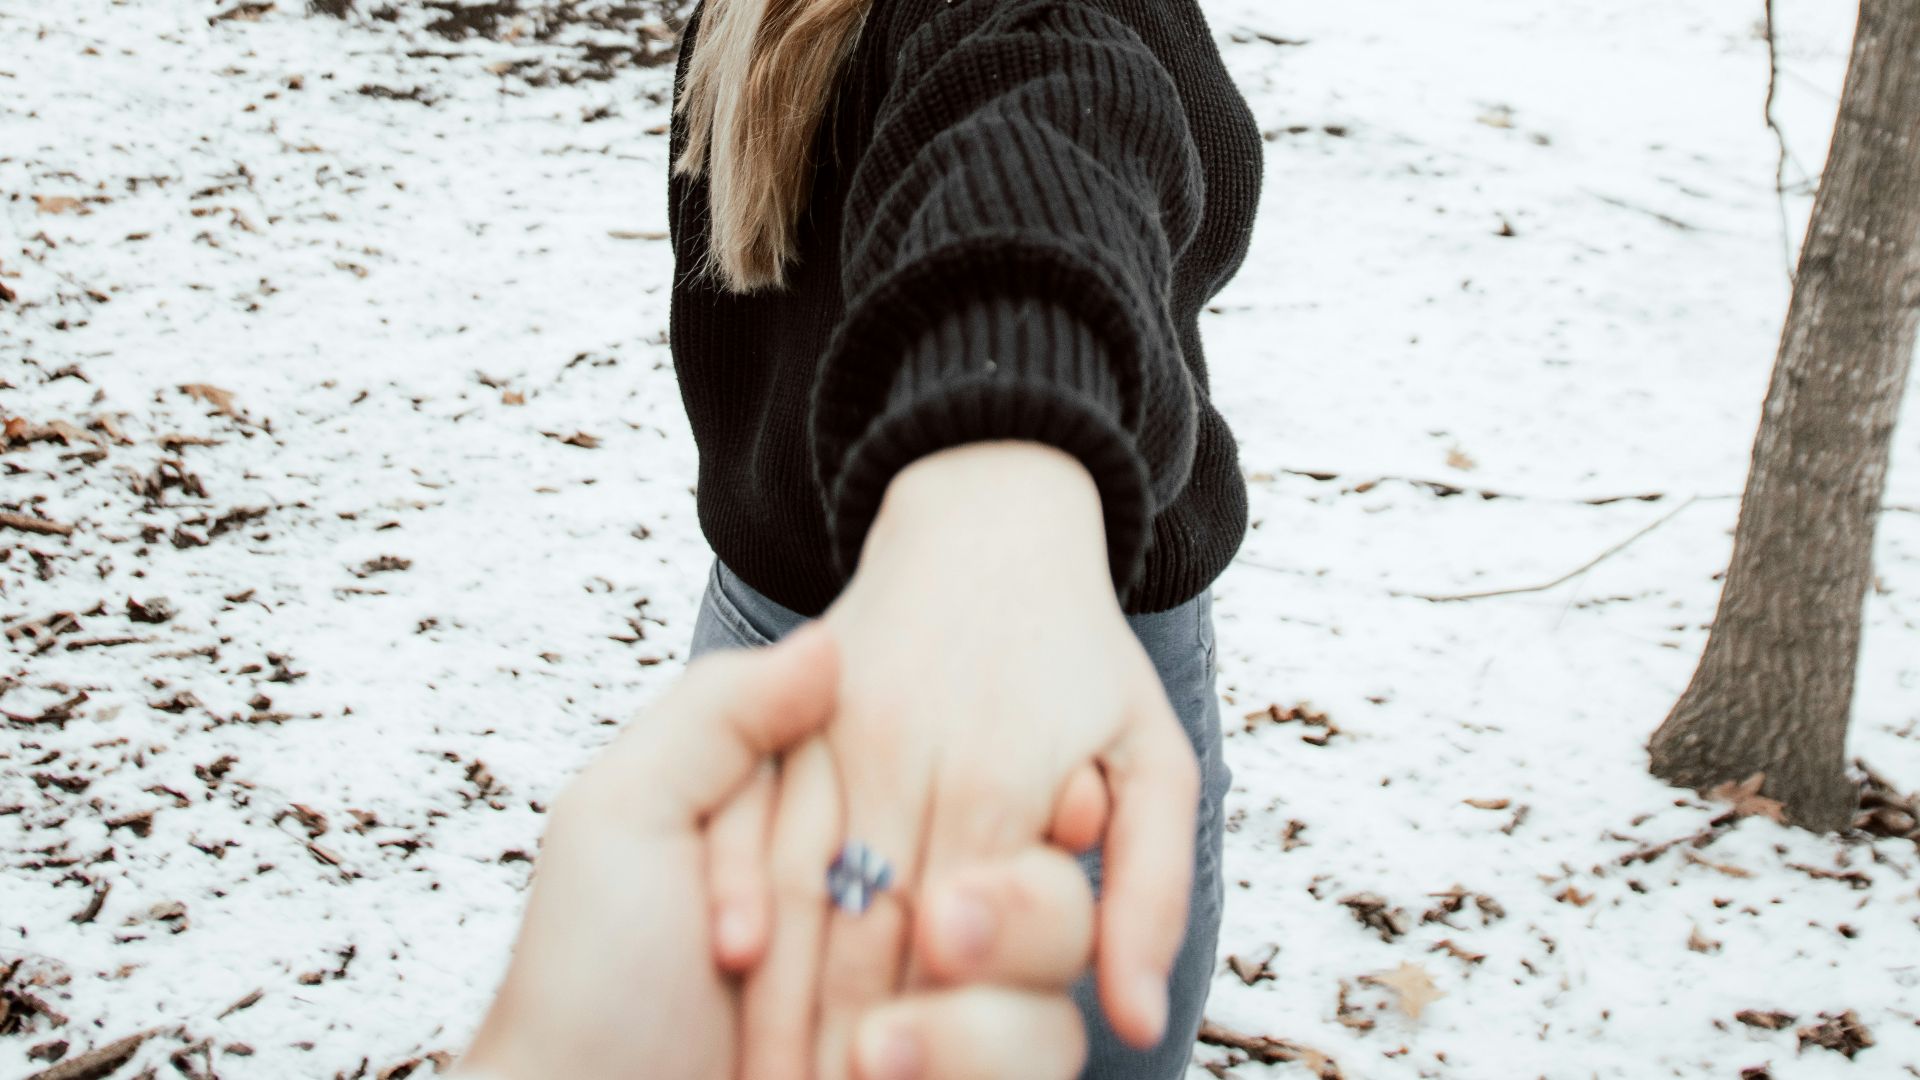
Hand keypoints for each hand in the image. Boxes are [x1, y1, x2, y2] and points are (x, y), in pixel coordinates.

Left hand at [459, 622, 1100, 1079]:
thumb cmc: (587, 993)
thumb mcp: (623, 822)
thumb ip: (723, 716)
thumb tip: (829, 642)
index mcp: (820, 845)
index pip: (952, 798)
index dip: (1002, 801)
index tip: (1057, 806)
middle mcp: (888, 928)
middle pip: (1032, 889)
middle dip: (1011, 915)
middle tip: (944, 936)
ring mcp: (922, 1021)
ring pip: (1047, 989)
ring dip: (976, 1021)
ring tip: (868, 1058)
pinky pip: (1028, 1065)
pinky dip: (977, 1067)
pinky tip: (887, 1075)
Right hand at [709, 442, 1200, 1079]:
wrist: (990, 521)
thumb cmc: (1082, 658)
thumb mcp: (1154, 759)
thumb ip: (1151, 888)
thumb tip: (1139, 1017)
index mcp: (1003, 783)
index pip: (954, 946)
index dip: (927, 1044)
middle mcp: (909, 758)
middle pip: (866, 930)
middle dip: (839, 1041)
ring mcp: (837, 733)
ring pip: (799, 884)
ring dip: (777, 991)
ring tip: (763, 1076)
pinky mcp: (789, 716)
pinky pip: (748, 814)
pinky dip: (733, 889)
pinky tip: (727, 963)